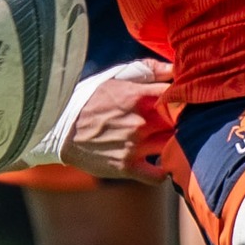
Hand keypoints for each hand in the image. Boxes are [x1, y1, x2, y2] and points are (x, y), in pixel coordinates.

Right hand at [61, 63, 173, 181]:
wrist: (59, 128)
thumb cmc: (90, 99)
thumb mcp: (116, 77)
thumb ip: (148, 70)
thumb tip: (175, 68)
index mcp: (138, 96)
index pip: (177, 96)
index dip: (185, 99)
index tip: (184, 101)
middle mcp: (139, 122)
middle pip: (179, 123)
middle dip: (182, 121)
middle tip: (180, 120)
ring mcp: (134, 146)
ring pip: (172, 146)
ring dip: (174, 143)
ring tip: (169, 139)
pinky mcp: (127, 167)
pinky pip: (158, 175)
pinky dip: (164, 171)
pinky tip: (161, 163)